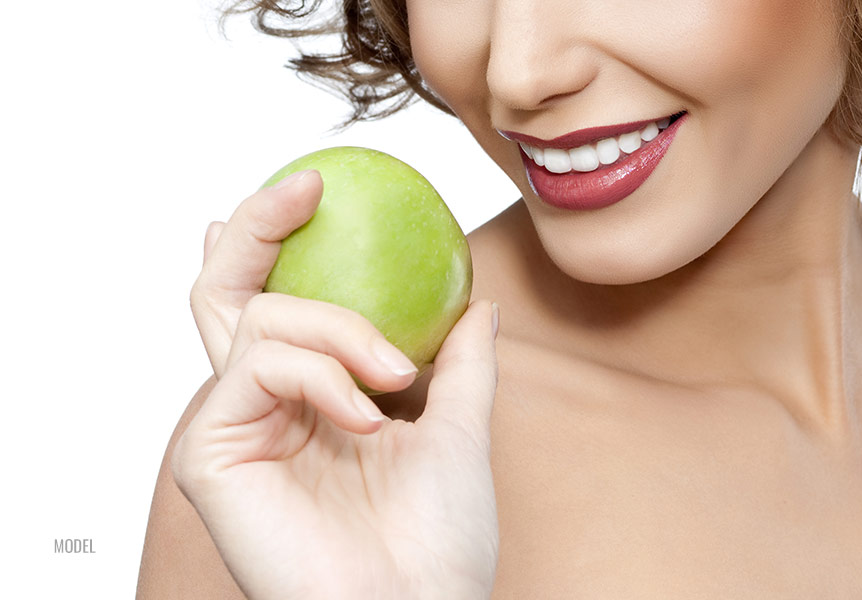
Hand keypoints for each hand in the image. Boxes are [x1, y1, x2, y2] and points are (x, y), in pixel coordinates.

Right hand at [174, 171, 500, 598]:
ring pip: (260, 317)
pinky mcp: (212, 454)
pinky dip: (322, 374)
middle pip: (229, 293)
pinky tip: (368, 416)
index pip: (276, 307)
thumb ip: (459, 365)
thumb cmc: (438, 541)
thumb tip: (478, 305)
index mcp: (311, 402)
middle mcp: (264, 408)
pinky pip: (259, 366)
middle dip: (254, 227)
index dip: (275, 242)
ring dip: (340, 328)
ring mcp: (234, 428)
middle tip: (304, 189)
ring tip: (394, 378)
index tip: (316, 188)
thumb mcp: (458, 430)